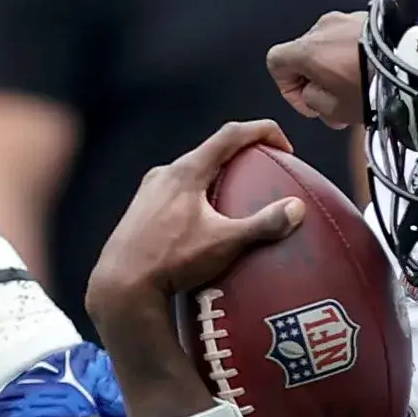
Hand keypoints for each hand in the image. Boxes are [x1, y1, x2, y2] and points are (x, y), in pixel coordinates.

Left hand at [82, 120, 304, 369]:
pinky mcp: (139, 211)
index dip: (261, 131)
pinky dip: (197, 196)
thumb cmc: (172, 260)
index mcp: (186, 171)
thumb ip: (262, 225)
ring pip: (189, 173)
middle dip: (240, 155)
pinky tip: (204, 223)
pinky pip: (175, 193)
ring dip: (216, 177)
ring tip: (236, 197)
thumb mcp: (224, 243)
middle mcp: (164, 174)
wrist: (120, 285)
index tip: (284, 145)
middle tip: (264, 170)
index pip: (230, 135)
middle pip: (209, 152)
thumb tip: (297, 209)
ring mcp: (148, 192)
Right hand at [268, 10, 368, 130]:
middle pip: (305, 54)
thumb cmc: (374, 85)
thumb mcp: (335, 110)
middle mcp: (323, 28)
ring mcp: (347, 18)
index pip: (275, 62)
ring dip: (338, 67)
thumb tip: (313, 95)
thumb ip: (313, 102)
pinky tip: (374, 73)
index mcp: (307, 49)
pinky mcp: (369, 18)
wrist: (413, 62)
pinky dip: (357, 55)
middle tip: (337, 103)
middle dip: (318, 80)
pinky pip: (352, 38)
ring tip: (361, 89)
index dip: (287, 87)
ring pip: (330, 46)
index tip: (308, 101)